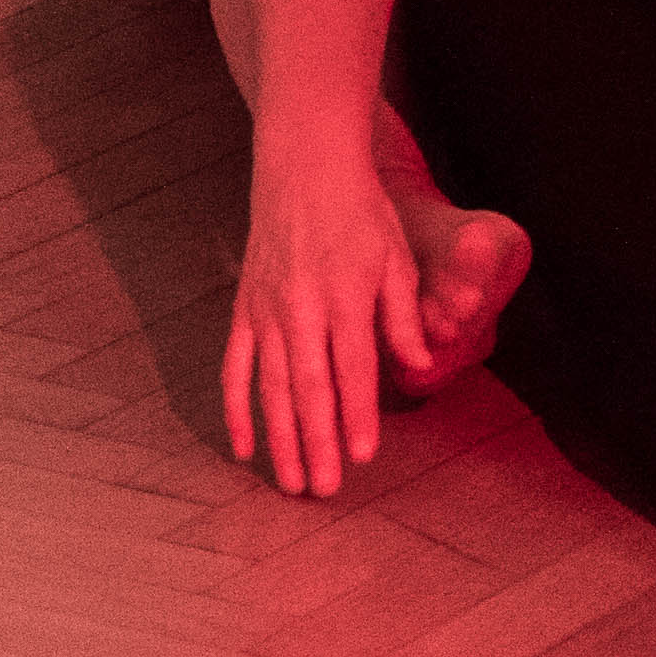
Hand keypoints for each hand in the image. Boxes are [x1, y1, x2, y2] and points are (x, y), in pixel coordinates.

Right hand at [223, 137, 433, 495]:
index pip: (353, 368)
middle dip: (317, 443)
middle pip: (309, 387)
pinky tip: (245, 447)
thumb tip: (420, 366)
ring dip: (281, 438)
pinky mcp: (244, 308)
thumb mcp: (397, 257)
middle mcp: (302, 307)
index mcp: (345, 295)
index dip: (357, 415)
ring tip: (291, 484)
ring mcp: (267, 310)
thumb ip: (404, 316)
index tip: (364, 456)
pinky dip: (237, 408)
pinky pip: (235, 367)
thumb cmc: (360, 212)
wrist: (304, 166)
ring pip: (271, 386)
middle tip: (325, 490)